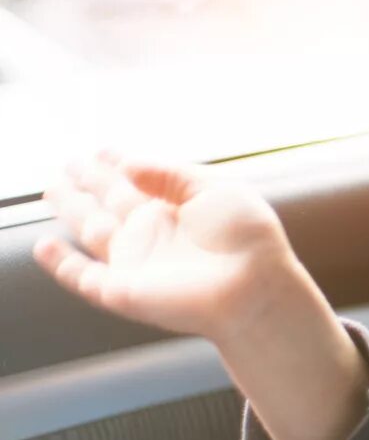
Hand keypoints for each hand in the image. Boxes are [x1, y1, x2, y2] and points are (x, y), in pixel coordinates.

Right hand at [33, 151, 296, 344]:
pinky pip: (83, 277)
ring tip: (53, 189)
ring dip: (72, 210)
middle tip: (71, 163)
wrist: (253, 287)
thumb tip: (126, 164)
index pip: (140, 181)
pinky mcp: (123, 290)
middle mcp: (154, 232)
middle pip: (112, 201)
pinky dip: (62, 263)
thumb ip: (170, 174)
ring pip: (93, 231)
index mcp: (177, 207)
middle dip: (91, 182)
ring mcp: (136, 261)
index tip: (104, 149)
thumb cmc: (247, 238)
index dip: (120, 164)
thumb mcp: (215, 189)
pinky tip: (44, 246)